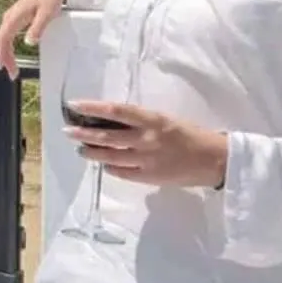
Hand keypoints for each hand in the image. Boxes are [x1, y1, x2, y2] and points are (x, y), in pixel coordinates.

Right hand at [0, 0, 66, 77]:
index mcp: (15, 16)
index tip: (2, 68)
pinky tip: (12, 51)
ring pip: (4, 37)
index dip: (1, 54)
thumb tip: (28, 42)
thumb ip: (37, 28)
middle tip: (12, 74)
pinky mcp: (20, 15)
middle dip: (4, 57)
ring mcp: (14, 15)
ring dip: (6, 52)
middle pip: (1, 40)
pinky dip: (9, 45)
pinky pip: (9, 33)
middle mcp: (11, 15)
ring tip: (11, 66)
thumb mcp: (47, 13)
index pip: (3, 38)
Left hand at [65, 102, 229, 188]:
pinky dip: (110, 168)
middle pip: (107, 135)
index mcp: (152, 120)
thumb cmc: (191, 135)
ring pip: (110, 156)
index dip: (92, 107)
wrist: (214, 160)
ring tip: (80, 150)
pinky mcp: (148, 177)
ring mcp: (146, 160)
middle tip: (67, 131)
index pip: (115, 110)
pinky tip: (103, 165)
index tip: (75, 105)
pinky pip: (122, 172)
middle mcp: (146, 139)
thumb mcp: (166, 120)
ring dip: (92, 152)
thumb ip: (142, 121)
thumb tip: (114, 119)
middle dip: (83, 133)